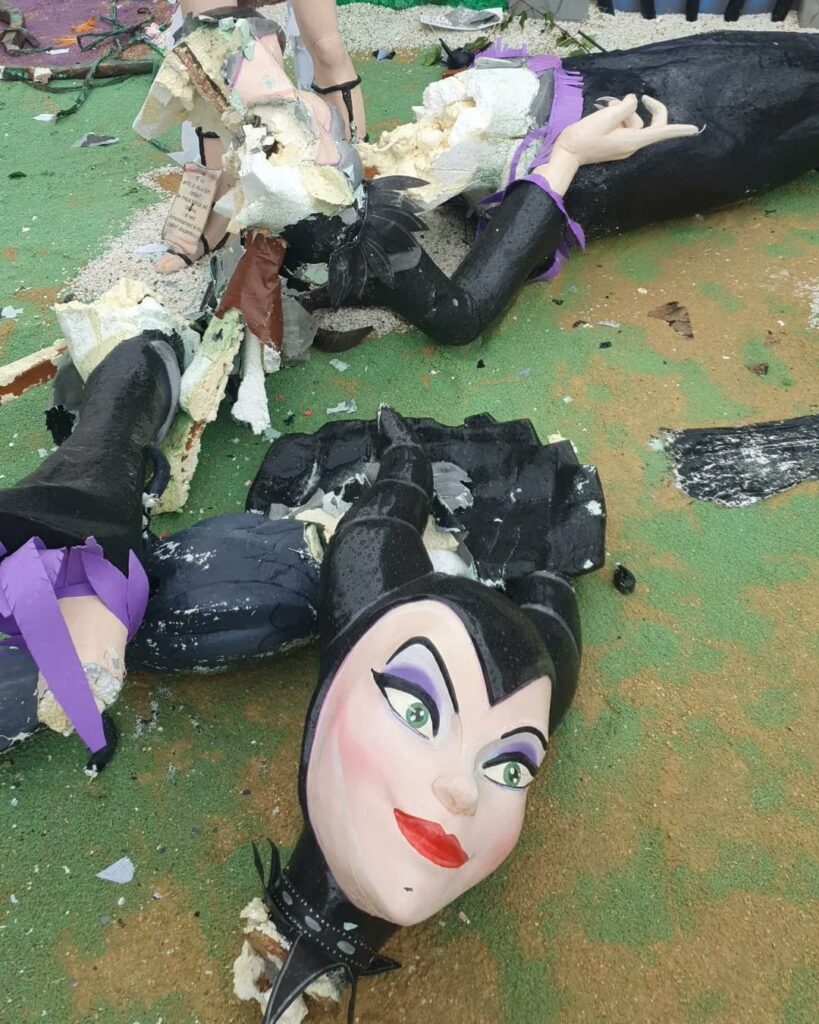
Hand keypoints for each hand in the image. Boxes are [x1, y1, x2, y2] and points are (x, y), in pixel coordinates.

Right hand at [554, 94, 698, 167]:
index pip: (660, 132)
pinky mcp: (617, 143)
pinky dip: (617, 117)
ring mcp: (624, 145)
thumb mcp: (604, 117)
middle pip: (650, 124)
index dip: (678, 130)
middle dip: (647, 109)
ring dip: (622, 111)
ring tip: (604, 108)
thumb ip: (623, 107)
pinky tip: (603, 114)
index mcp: (631, 140)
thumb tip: (633, 101)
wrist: (566, 153)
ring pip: (633, 122)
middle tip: (645, 97)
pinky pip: (625, 126)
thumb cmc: (583, 137)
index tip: (694, 129)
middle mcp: (632, 144)